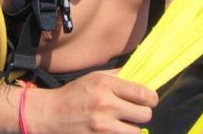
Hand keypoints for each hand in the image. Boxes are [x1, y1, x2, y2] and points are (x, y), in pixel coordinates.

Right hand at [27, 71, 157, 133]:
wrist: (50, 115)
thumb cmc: (73, 94)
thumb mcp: (94, 77)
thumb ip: (118, 76)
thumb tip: (140, 75)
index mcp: (105, 85)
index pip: (143, 93)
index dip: (151, 98)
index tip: (149, 99)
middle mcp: (106, 105)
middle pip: (145, 114)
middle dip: (142, 113)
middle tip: (134, 111)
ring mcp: (103, 126)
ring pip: (136, 131)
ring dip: (131, 127)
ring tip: (121, 122)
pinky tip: (113, 130)